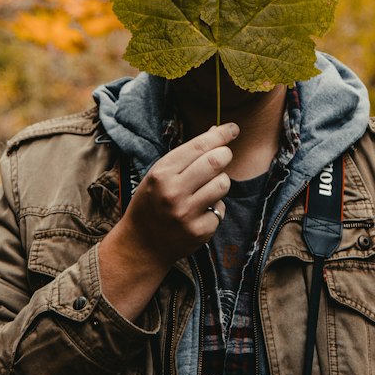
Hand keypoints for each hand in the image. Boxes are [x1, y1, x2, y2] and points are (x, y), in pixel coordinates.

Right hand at [99, 123, 237, 319]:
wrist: (141, 245)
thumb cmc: (151, 204)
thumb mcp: (158, 175)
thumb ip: (186, 157)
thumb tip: (217, 133)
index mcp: (161, 174)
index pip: (198, 147)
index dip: (220, 135)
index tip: (233, 129)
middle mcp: (173, 192)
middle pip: (216, 162)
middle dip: (225, 155)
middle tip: (223, 157)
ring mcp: (187, 213)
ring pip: (223, 184)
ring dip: (220, 182)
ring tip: (206, 189)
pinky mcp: (200, 231)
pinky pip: (221, 209)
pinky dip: (215, 208)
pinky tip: (199, 213)